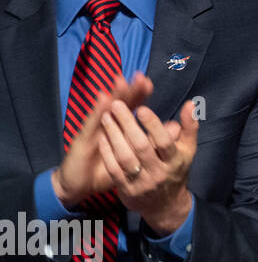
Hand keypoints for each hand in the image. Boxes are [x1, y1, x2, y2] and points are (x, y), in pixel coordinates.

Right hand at [53, 72, 153, 207]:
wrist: (78, 185)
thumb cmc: (106, 169)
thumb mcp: (132, 157)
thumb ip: (154, 141)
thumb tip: (176, 128)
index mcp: (118, 127)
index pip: (131, 107)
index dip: (139, 95)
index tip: (149, 82)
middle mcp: (105, 124)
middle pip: (120, 103)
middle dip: (130, 90)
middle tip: (140, 76)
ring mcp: (93, 130)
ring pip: (105, 109)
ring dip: (114, 94)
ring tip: (122, 80)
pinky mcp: (82, 139)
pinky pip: (91, 123)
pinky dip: (98, 110)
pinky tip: (103, 98)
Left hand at [98, 97, 199, 235]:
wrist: (165, 206)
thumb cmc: (175, 171)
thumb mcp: (188, 151)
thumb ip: (189, 127)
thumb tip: (191, 104)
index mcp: (175, 161)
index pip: (164, 142)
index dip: (153, 125)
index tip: (141, 108)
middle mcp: (158, 172)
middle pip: (141, 147)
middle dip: (127, 124)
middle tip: (116, 105)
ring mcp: (141, 182)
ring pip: (124, 157)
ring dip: (113, 136)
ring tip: (106, 117)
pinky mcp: (126, 189)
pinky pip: (114, 169)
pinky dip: (107, 152)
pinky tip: (102, 137)